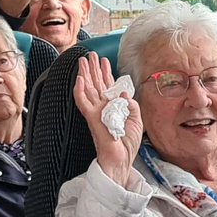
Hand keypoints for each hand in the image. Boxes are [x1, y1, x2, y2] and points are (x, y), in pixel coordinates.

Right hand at [72, 53, 142, 185]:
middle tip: (90, 55)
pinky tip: (79, 80)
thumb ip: (132, 105)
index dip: (106, 73)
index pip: (107, 86)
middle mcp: (102, 108)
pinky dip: (80, 91)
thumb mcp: (137, 120)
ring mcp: (96, 112)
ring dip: (85, 73)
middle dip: (93, 68)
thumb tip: (124, 92)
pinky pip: (83, 102)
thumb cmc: (126, 145)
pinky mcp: (92, 118)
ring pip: (88, 88)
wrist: (121, 161)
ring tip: (83, 60)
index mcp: (112, 108)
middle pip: (96, 84)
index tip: (104, 61)